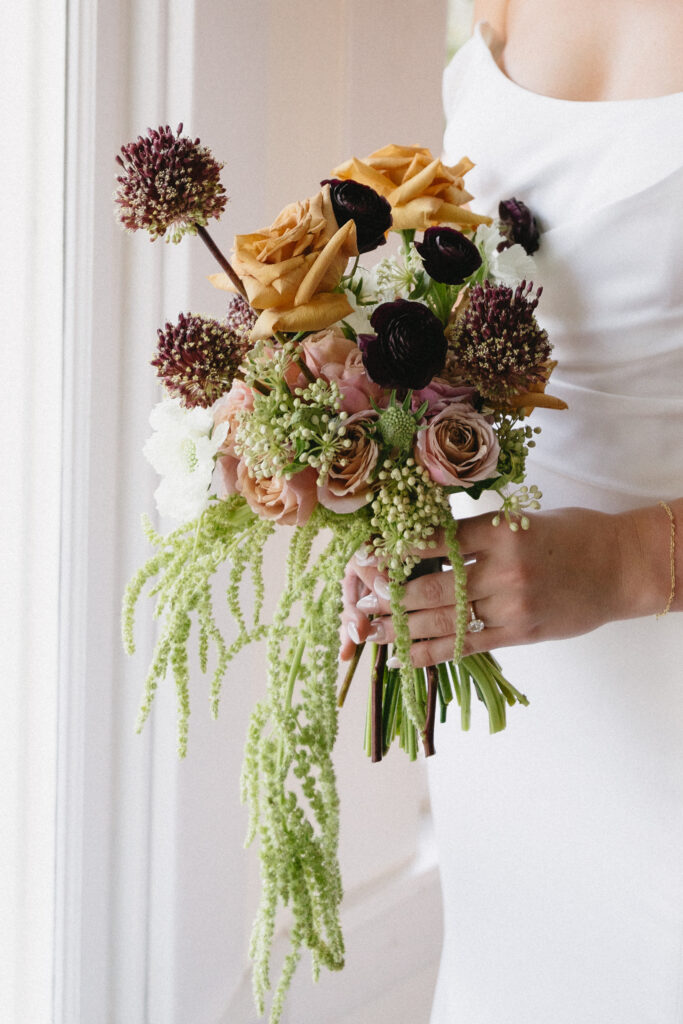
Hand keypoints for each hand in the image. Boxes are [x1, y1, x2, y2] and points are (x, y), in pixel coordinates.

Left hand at [340, 505, 671, 667]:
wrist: (621, 567)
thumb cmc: (574, 534)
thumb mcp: (525, 519)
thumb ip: (480, 532)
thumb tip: (429, 542)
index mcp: (502, 531)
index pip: (437, 540)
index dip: (398, 549)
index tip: (369, 553)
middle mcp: (503, 569)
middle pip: (432, 585)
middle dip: (390, 593)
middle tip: (360, 597)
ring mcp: (511, 605)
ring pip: (444, 619)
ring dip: (401, 626)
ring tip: (369, 630)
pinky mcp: (520, 633)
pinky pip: (466, 645)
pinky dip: (430, 651)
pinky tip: (402, 655)